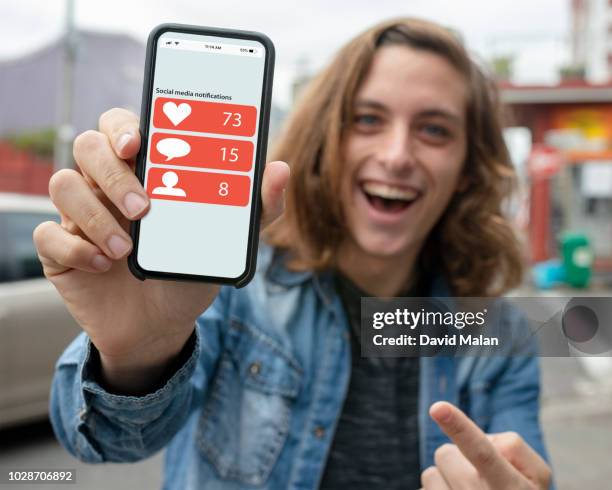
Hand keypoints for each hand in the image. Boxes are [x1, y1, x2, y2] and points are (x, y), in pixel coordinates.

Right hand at [33, 108, 288, 393]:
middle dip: (113, 173)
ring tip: (128, 249)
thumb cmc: (190, 273)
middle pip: (88, 146)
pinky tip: (102, 266)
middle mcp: (108, 186)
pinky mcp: (61, 249)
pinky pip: (48, 235)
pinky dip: (74, 248)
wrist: (162, 325)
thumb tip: (279, 169)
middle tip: (143, 208)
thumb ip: (255, 208)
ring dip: (94, 215)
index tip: (140, 143)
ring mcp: (81, 215)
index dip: (124, 126)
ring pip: (62, 184)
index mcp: (145, 173)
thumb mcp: (227, 243)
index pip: (123, 126)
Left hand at [420, 401, 551, 489]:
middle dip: (457, 458)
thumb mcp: (536, 475)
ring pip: (430, 474)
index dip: (458, 427)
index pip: (481, 452)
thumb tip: (470, 438)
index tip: (437, 407)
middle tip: (478, 477)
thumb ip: (510, 446)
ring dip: (445, 479)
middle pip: (445, 454)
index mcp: (509, 486)